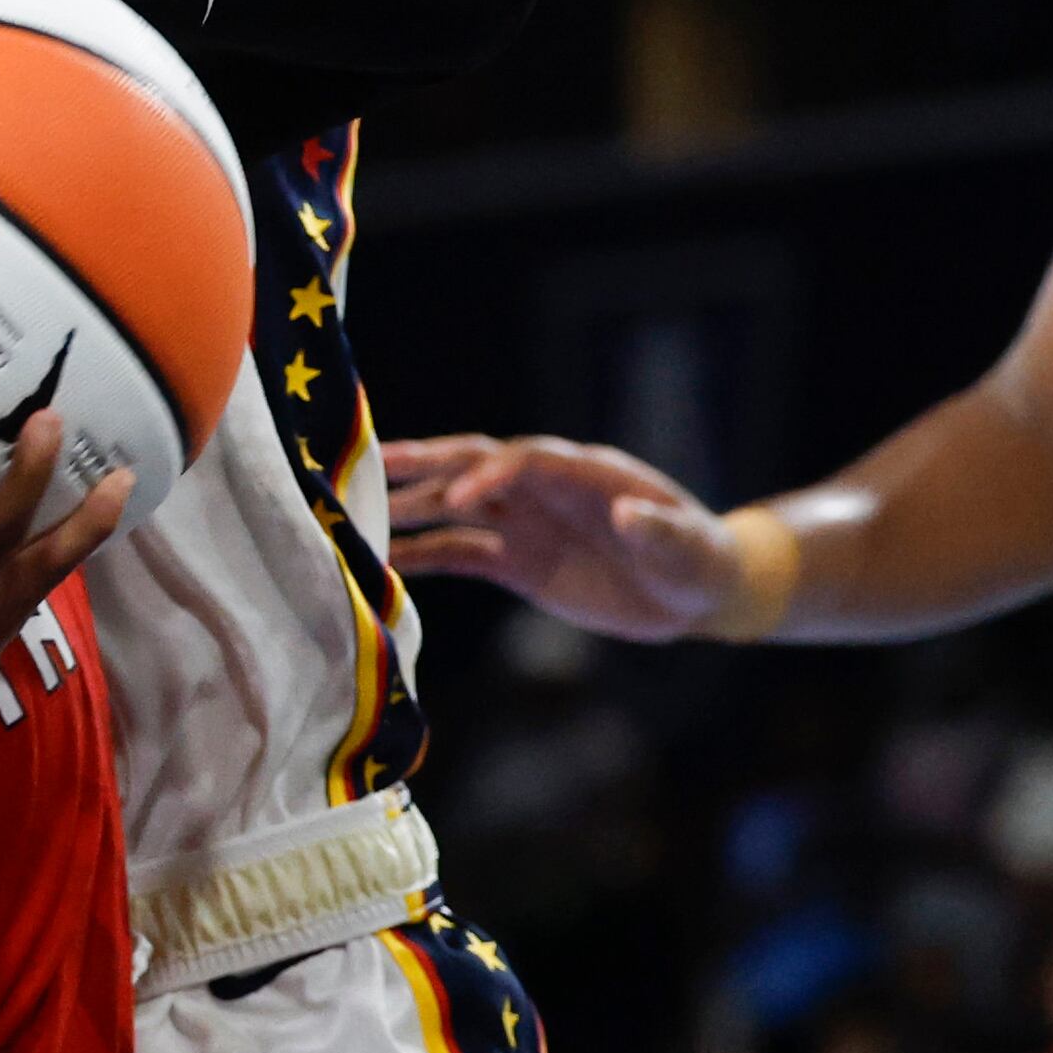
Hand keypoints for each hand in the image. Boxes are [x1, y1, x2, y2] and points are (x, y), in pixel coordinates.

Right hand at [379, 433, 742, 642]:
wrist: (693, 591)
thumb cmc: (698, 561)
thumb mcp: (690, 550)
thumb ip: (662, 532)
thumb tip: (630, 515)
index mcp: (584, 473)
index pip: (526, 462)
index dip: (491, 477)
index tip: (460, 503)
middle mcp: (543, 489)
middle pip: (474, 465)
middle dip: (424, 463)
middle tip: (371, 463)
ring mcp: (524, 522)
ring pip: (454, 506)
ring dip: (409, 508)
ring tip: (355, 515)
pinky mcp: (515, 560)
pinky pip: (459, 551)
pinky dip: (422, 555)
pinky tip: (382, 563)